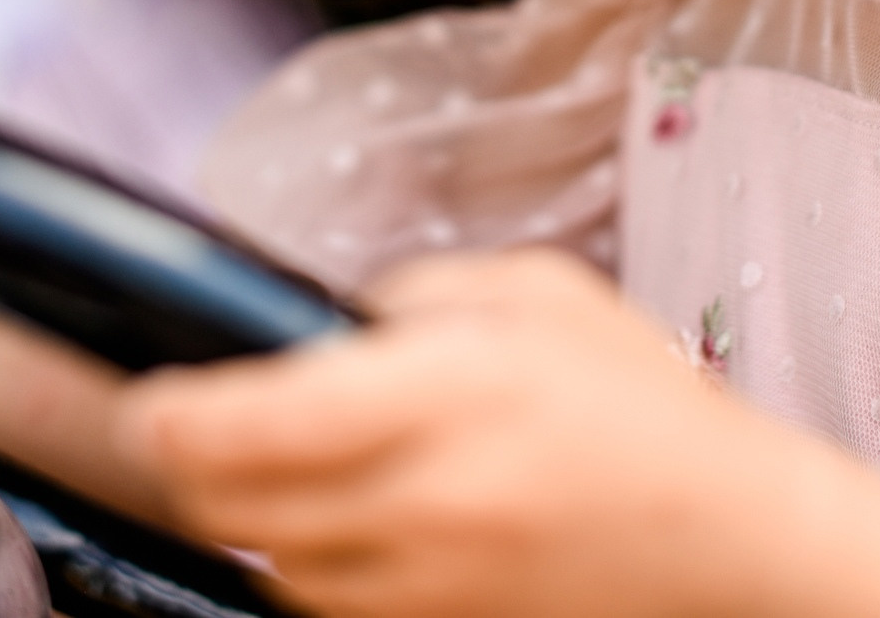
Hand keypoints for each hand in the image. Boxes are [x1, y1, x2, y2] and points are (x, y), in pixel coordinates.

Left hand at [120, 249, 879, 617]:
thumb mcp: (535, 295)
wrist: (731, 543)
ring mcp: (429, 586)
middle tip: (185, 423)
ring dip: (246, 519)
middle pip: (231, 509)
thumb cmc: (644, 407)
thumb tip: (317, 326)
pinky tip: (343, 520)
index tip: (148, 397)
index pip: (250, 423)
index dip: (170, 413)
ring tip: (276, 467)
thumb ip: (413, 294)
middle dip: (188, 464)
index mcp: (448, 394)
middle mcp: (425, 502)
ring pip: (269, 567)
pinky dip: (306, 566)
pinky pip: (324, 606)